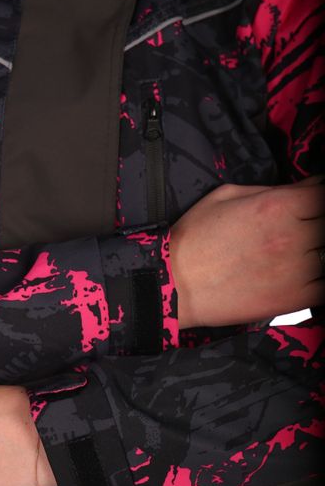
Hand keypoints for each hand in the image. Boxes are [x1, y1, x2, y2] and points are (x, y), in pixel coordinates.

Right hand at [170, 176, 324, 327]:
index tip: (309, 202)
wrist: (174, 284)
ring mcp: (296, 269)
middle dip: (316, 221)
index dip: (317, 196)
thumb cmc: (194, 238)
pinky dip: (318, 276)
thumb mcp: (226, 196)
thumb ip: (271, 190)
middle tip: (300, 227)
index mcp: (277, 205)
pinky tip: (304, 273)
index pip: (323, 193)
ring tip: (300, 251)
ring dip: (318, 250)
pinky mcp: (294, 298)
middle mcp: (292, 235)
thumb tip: (305, 187)